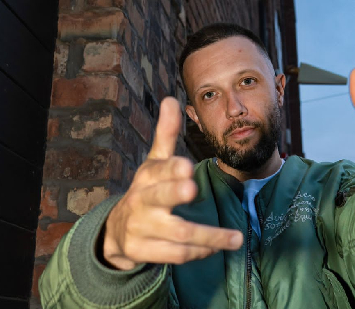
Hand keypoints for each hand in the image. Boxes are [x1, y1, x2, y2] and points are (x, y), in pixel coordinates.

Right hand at [103, 97, 243, 269]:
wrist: (118, 230)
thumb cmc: (146, 189)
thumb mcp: (155, 161)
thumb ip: (167, 133)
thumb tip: (171, 98)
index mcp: (146, 176)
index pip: (159, 170)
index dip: (170, 168)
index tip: (186, 166)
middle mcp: (141, 201)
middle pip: (159, 198)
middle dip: (174, 192)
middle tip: (192, 188)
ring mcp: (142, 228)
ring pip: (177, 233)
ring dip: (208, 236)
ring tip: (236, 238)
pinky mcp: (144, 251)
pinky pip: (176, 255)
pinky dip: (199, 251)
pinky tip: (217, 247)